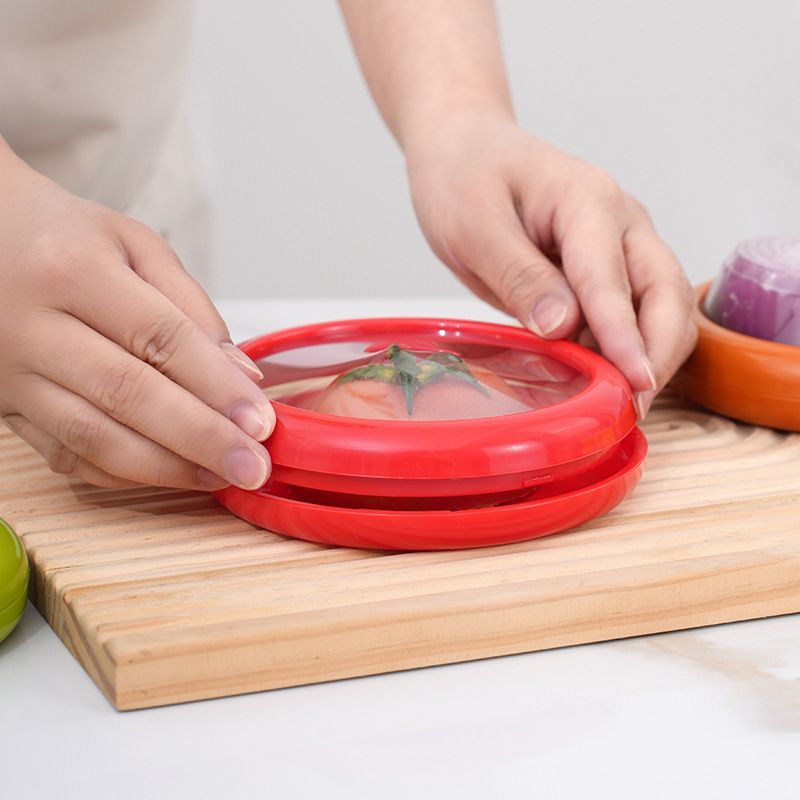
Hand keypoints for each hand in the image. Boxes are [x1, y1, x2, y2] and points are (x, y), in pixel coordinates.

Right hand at [0, 147, 273, 489]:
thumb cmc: (65, 238)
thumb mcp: (134, 245)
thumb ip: (192, 307)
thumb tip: (241, 375)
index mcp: (73, 270)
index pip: (160, 337)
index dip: (216, 386)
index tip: (261, 422)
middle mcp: (31, 325)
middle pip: (128, 394)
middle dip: (201, 439)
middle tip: (253, 468)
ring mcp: (9, 373)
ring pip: (93, 437)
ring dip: (166, 467)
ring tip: (220, 477)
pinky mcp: (3, 407)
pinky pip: (65, 456)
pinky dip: (124, 473)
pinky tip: (171, 474)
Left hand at [405, 113, 696, 416]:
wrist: (464, 149)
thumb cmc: (463, 177)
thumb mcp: (474, 225)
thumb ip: (519, 274)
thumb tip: (562, 325)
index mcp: (588, 201)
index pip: (612, 280)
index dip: (624, 338)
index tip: (635, 385)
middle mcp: (620, 220)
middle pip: (666, 292)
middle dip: (657, 352)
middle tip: (631, 407)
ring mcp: (620, 242)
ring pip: (662, 304)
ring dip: (649, 353)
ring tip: (617, 401)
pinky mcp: (606, 264)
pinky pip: (632, 308)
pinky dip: (625, 344)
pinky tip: (601, 375)